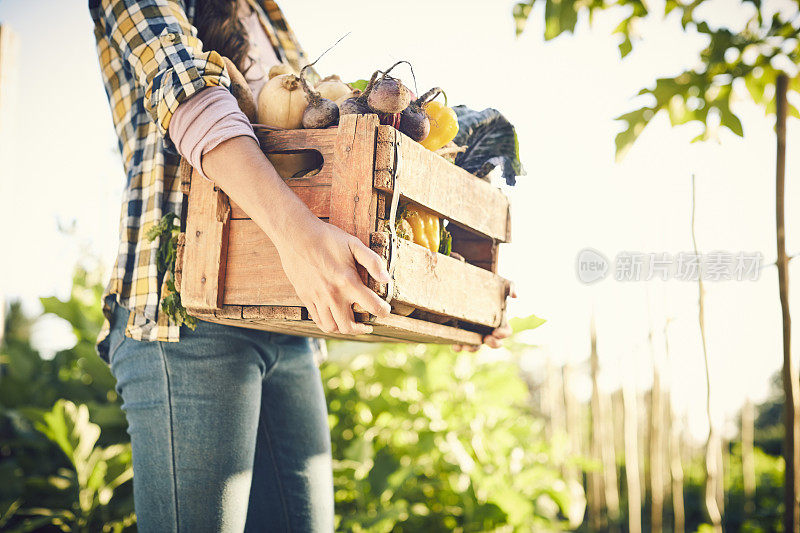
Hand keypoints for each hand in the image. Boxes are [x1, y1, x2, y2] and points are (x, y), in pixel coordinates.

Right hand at [276, 216, 391, 334]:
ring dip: (344, 329)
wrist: (296, 235)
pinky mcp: (306, 297)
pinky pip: (317, 320)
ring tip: (351, 323)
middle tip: (368, 324)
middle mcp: (332, 295)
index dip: (383, 312)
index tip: (385, 311)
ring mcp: (317, 298)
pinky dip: (328, 324)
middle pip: (349, 326)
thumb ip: (373, 262)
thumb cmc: (327, 238)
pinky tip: (334, 317)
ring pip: (332, 327)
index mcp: (348, 282)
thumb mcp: (354, 244)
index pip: (372, 306)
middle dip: (362, 329)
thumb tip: (386, 279)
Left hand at [453, 284, 516, 351]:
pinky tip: (455, 345)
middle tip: (486, 339)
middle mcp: (488, 329)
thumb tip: (515, 296)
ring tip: (466, 346)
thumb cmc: (487, 285)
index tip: (496, 332)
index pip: (506, 332)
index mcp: (499, 321)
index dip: (503, 334)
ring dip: (472, 348)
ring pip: (476, 346)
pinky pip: (460, 344)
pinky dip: (458, 346)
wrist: (467, 283)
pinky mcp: (461, 332)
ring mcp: (475, 332)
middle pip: (494, 343)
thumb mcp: (499, 283)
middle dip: (492, 344)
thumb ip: (510, 286)